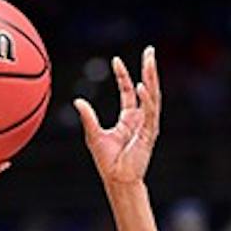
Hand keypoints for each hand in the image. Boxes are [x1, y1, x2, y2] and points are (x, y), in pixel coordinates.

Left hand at [74, 46, 161, 187]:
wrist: (117, 180)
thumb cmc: (107, 162)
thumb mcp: (94, 135)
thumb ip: (88, 117)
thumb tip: (77, 101)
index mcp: (128, 119)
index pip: (127, 92)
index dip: (123, 75)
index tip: (116, 60)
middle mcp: (140, 119)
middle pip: (146, 88)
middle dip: (148, 69)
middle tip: (150, 50)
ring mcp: (147, 124)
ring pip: (152, 96)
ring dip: (151, 77)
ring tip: (149, 60)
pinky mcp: (149, 132)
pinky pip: (149, 112)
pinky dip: (146, 99)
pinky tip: (141, 86)